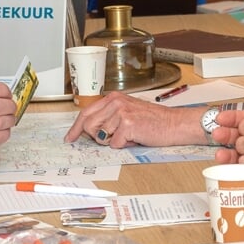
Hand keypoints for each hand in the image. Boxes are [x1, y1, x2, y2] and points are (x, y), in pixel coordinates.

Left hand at [63, 91, 202, 146]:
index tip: (70, 138)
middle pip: (89, 126)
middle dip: (97, 137)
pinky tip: (136, 138)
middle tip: (114, 137)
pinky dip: (124, 145)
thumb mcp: (127, 112)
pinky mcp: (127, 124)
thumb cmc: (152, 120)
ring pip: (101, 137)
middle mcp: (115, 102)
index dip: (76, 128)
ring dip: (114, 141)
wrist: (173, 124)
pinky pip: (115, 144)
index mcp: (113, 98)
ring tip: (129, 135)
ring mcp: (121, 112)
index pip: (86, 112)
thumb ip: (109, 117)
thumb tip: (91, 130)